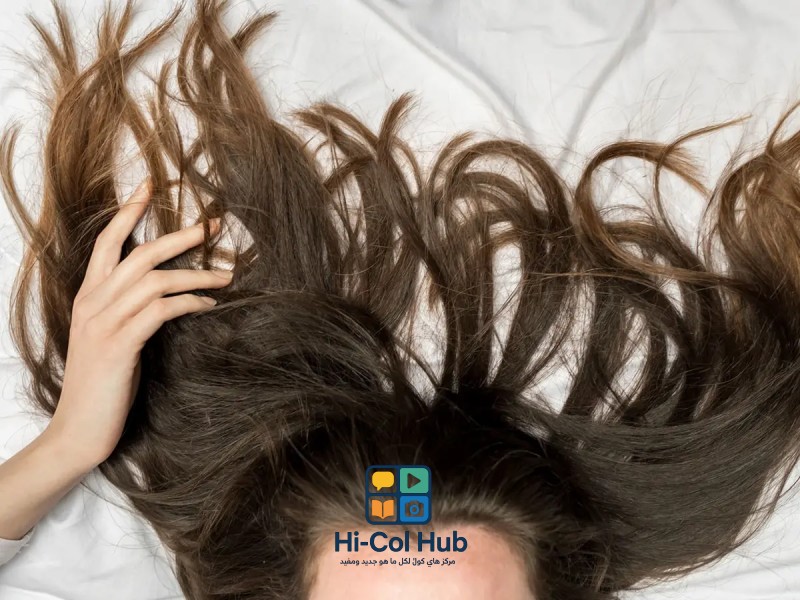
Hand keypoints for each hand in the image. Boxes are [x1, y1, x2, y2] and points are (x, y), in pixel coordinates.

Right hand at [45, 180, 232, 470]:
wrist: (80, 428)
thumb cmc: (103, 383)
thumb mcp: (111, 337)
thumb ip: (127, 309)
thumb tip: (163, 290)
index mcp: (89, 296)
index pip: (107, 243)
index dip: (128, 212)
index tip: (150, 185)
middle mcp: (93, 303)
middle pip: (139, 253)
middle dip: (179, 235)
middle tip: (214, 224)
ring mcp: (104, 323)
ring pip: (155, 280)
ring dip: (197, 274)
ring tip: (228, 275)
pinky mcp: (120, 345)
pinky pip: (160, 311)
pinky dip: (189, 303)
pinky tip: (209, 306)